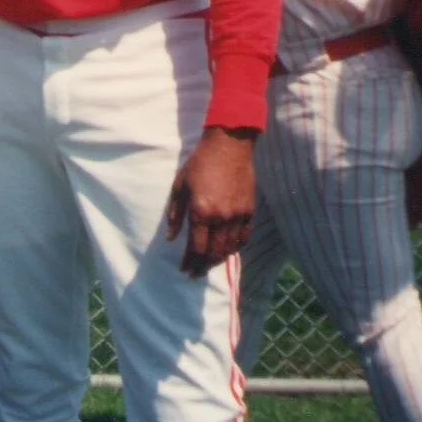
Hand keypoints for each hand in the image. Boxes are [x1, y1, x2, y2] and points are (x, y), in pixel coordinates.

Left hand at [165, 126, 256, 275]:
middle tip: (195, 274)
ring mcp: (238, 216)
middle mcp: (221, 218)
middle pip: (213, 253)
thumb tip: (172, 238)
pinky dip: (235, 248)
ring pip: (229, 248)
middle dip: (203, 266)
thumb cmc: (199, 164)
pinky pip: (244, 237)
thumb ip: (175, 214)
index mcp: (201, 212)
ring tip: (208, 265)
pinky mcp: (250, 211)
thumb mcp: (180, 186)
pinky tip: (227, 251)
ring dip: (218, 260)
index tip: (184, 269)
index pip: (196, 247)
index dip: (190, 262)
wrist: (229, 146)